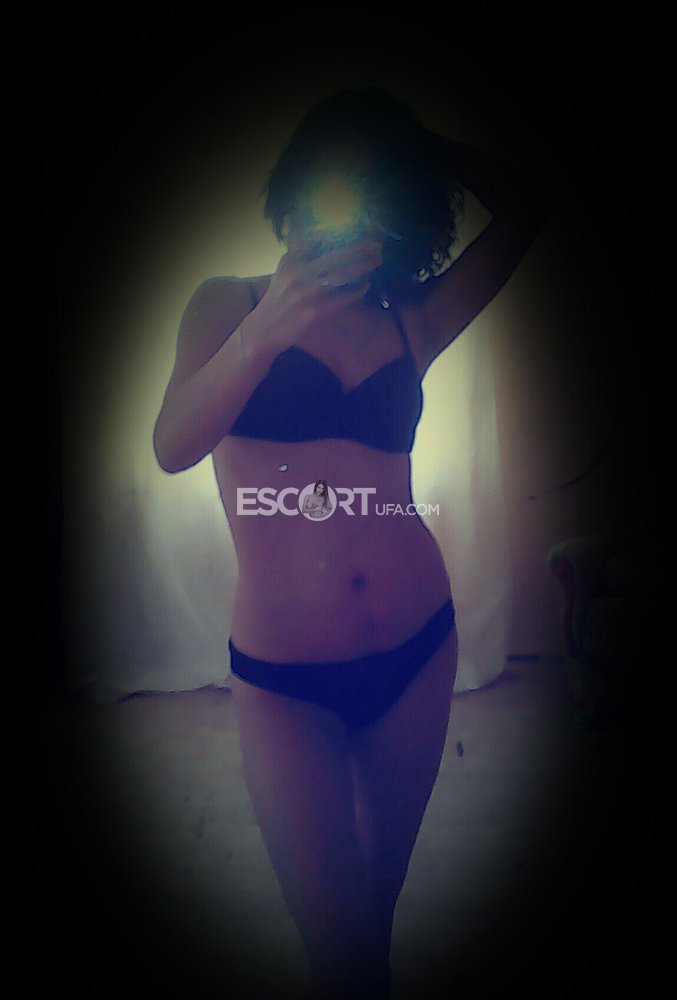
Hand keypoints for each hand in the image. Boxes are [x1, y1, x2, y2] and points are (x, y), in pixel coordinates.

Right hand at [257, 232, 382, 343]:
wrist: (264, 329)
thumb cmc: (278, 297)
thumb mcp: (283, 269)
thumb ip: (299, 251)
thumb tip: (321, 231)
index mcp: (290, 260)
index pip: (318, 238)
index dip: (341, 232)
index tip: (360, 229)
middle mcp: (298, 274)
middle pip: (335, 255)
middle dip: (360, 249)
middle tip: (377, 245)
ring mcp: (306, 294)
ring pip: (341, 276)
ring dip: (363, 267)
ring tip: (376, 261)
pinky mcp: (314, 313)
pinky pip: (341, 299)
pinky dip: (355, 292)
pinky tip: (365, 286)